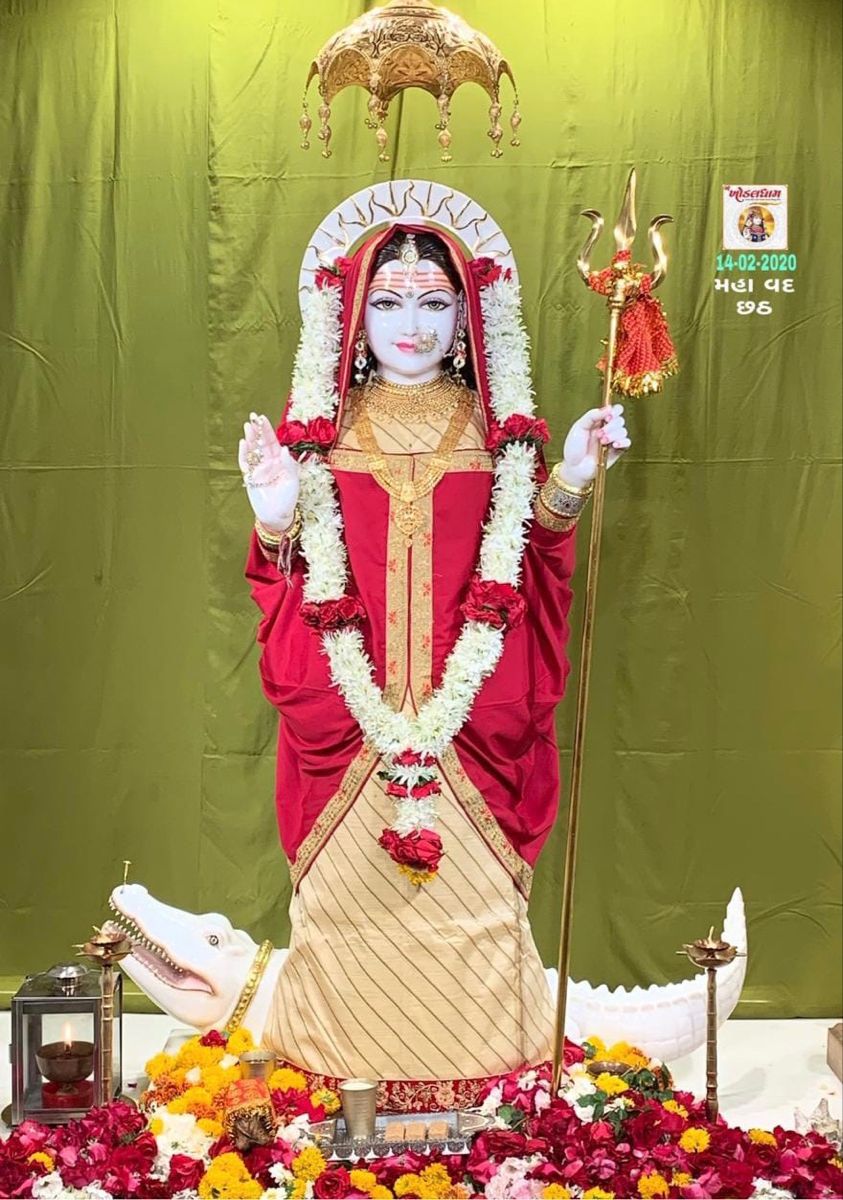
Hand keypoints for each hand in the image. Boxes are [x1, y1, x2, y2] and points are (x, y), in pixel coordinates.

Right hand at [238, 413, 299, 530]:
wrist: (276, 515)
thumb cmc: (287, 499)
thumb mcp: (292, 481)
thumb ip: (288, 465)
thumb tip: (283, 448)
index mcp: (280, 461)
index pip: (273, 442)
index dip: (267, 430)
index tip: (262, 418)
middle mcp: (268, 462)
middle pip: (261, 443)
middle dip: (257, 430)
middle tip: (253, 417)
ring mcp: (258, 469)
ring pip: (252, 450)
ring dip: (250, 438)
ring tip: (247, 426)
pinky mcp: (250, 477)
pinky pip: (245, 462)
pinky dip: (244, 453)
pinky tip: (244, 443)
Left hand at [558, 403, 630, 489]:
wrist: (574, 468)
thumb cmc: (574, 448)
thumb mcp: (579, 427)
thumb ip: (592, 415)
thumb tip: (608, 408)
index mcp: (599, 421)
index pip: (614, 410)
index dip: (614, 411)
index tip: (607, 417)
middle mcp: (607, 429)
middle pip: (620, 420)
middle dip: (611, 425)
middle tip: (599, 434)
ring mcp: (613, 440)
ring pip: (623, 431)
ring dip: (614, 434)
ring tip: (602, 442)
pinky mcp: (617, 451)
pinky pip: (627, 442)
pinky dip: (623, 441)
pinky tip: (614, 444)